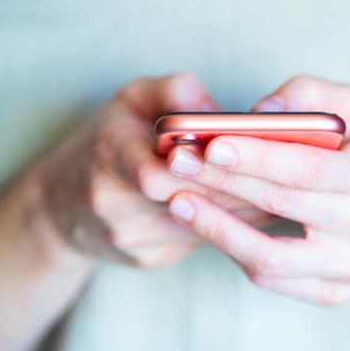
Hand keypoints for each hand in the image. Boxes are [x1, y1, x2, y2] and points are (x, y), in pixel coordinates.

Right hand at [37, 73, 274, 267]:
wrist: (60, 206)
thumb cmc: (105, 141)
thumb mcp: (130, 99)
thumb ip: (174, 91)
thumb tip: (219, 110)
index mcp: (108, 156)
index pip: (165, 168)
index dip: (215, 162)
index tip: (258, 148)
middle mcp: (116, 204)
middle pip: (194, 198)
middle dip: (241, 184)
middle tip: (289, 170)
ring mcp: (132, 238)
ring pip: (205, 224)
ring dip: (246, 207)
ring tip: (284, 186)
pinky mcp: (148, 259)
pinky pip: (202, 240)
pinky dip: (232, 224)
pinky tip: (259, 208)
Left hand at [165, 75, 349, 304]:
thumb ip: (310, 93)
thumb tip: (261, 110)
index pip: (306, 167)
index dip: (256, 157)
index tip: (210, 144)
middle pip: (281, 204)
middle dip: (223, 182)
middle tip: (177, 163)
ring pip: (271, 258)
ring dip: (218, 229)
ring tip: (179, 202)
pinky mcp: (333, 293)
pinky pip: (272, 279)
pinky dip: (234, 251)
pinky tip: (208, 225)